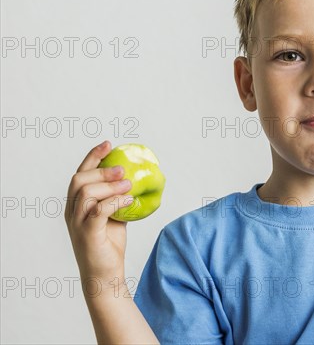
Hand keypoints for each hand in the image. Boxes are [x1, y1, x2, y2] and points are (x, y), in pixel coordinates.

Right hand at [64, 141, 133, 289]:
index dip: (93, 156)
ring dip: (110, 185)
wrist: (105, 275)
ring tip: (129, 185)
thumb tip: (135, 178)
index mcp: (76, 205)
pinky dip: (115, 202)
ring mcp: (77, 223)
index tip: (109, 144)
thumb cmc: (108, 244)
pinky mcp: (87, 234)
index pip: (80, 174)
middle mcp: (72, 212)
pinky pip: (98, 211)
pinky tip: (129, 200)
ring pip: (86, 193)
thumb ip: (117, 197)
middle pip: (79, 180)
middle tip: (123, 169)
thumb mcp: (115, 215)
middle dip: (102, 170)